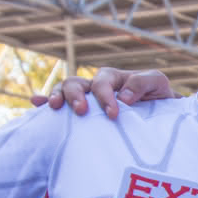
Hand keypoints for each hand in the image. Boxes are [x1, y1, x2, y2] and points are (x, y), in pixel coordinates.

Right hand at [32, 68, 177, 117]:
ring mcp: (85, 100)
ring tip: (56, 108)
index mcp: (112, 78)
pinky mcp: (81, 116)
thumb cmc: (159, 98)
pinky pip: (59, 106)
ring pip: (64, 91)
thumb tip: (123, 97)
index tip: (114, 114)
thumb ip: (143, 83)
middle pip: (75, 83)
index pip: (102, 82)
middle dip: (75, 95)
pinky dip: (45, 102)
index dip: (105, 96)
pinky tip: (36, 104)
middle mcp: (95, 87)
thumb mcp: (158, 85)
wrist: (161, 118)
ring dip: (57, 97)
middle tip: (81, 111)